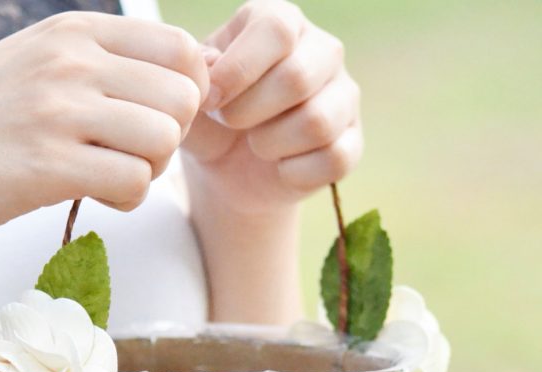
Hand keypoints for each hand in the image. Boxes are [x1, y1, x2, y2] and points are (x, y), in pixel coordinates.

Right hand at [0, 12, 208, 247]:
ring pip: (165, 140)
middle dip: (171, 137)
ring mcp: (59, 111)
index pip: (182, 51)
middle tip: (133, 154)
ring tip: (112, 173)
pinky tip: (96, 195)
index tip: (155, 120)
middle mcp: (72, 61)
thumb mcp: (41, 63)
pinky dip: (127, 199)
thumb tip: (189, 77)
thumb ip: (104, 64)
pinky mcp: (50, 165)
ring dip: (151, 170)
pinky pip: (135, 183)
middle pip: (184, 99)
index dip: (185, 95)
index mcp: (75, 31)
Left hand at [182, 1, 362, 212]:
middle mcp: (323, 52)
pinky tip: (279, 167)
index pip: (276, 30)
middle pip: (297, 77)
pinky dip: (294, 173)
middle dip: (249, 112)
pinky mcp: (352, 143)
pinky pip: (334, 159)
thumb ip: (196, 75)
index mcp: (283, 23)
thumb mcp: (194, 95)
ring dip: (271, 144)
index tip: (211, 99)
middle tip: (230, 124)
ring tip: (256, 144)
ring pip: (317, 122)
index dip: (238, 69)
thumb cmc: (213, 120)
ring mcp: (344, 98)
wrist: (230, 172)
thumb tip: (211, 64)